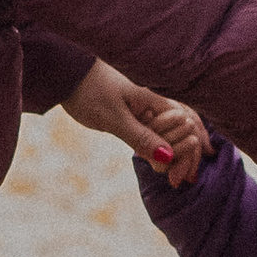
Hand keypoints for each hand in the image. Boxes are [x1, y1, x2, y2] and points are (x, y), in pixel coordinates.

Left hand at [63, 59, 210, 186]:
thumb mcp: (113, 117)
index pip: (187, 128)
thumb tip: (166, 158)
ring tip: (178, 177)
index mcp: (157, 99)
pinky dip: (165, 146)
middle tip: (179, 181)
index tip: (175, 179)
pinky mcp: (137, 115)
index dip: (186, 155)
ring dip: (179, 153)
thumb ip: (140, 137)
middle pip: (187, 130)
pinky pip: (160, 131)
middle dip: (186, 156)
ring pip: (176, 131)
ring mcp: (148, 108)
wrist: (68, 75)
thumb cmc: (90, 90)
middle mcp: (158, 103)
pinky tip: (167, 161)